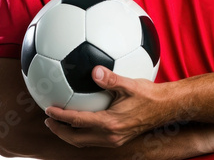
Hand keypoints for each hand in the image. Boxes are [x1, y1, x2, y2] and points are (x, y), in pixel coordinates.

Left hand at [45, 66, 170, 147]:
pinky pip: (93, 140)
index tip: (48, 109)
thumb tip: (94, 71)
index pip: (78, 121)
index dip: (61, 116)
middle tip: (48, 119)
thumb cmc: (149, 94)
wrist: (166, 108)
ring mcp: (114, 140)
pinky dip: (82, 133)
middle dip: (60, 131)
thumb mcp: (130, 84)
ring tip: (59, 123)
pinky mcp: (118, 139)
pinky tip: (81, 121)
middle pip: (77, 138)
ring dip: (69, 134)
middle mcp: (110, 136)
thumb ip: (111, 79)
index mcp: (110, 123)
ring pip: (84, 142)